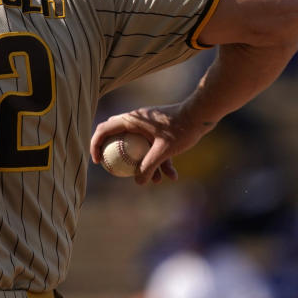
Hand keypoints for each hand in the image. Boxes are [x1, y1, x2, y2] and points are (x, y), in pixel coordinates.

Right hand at [90, 104, 213, 184]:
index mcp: (131, 120)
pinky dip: (158, 160)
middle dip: (115, 155)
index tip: (98, 162)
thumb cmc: (182, 129)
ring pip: (137, 146)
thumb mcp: (164, 151)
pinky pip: (151, 146)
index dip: (96, 145)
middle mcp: (135, 120)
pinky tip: (172, 175)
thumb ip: (150, 166)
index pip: (104, 130)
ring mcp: (147, 125)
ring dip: (144, 163)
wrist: (201, 114)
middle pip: (116, 137)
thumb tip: (138, 183)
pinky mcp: (158, 129)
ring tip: (156, 181)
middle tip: (114, 168)